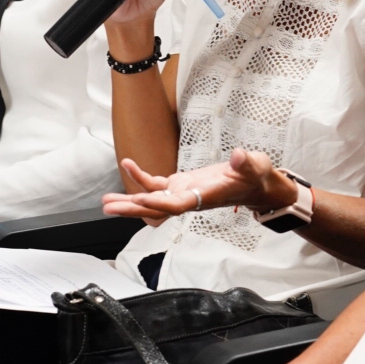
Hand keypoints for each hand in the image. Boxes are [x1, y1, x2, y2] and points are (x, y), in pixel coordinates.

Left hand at [102, 148, 294, 223]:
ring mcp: (184, 192)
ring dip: (130, 200)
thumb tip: (239, 156)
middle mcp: (191, 198)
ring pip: (153, 200)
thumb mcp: (256, 166)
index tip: (139, 200)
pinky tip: (128, 165)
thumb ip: (247, 162)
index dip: (159, 203)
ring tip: (107, 201)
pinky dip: (141, 177)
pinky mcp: (182, 184)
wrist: (257, 184)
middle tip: (109, 207)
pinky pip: (158, 184)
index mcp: (206, 196)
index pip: (178, 204)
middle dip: (133, 208)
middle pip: (157, 208)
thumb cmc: (257, 178)